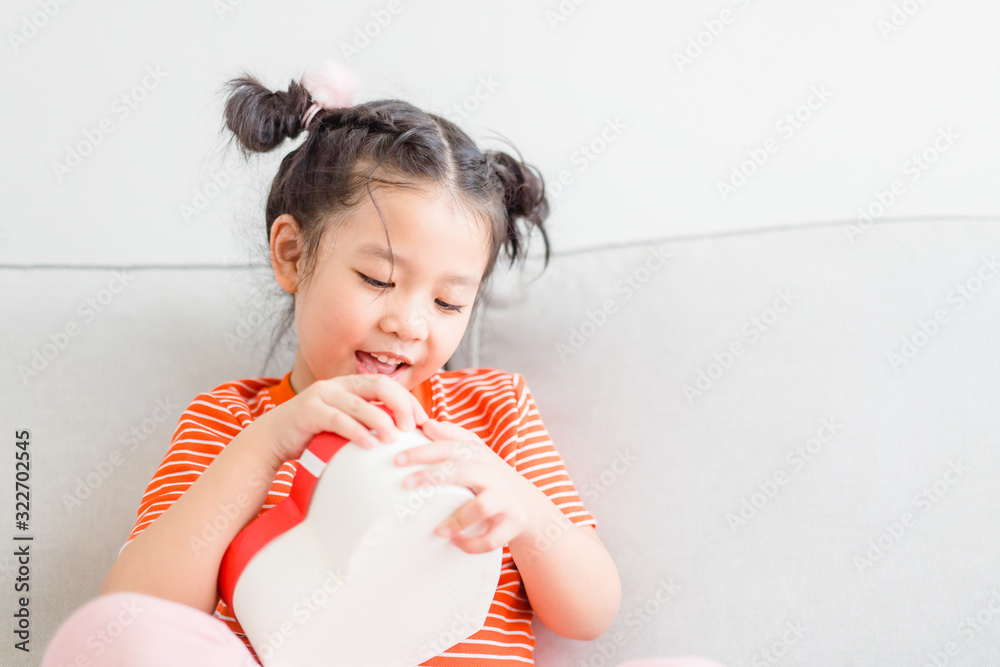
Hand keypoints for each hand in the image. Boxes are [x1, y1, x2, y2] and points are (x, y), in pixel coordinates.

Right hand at [258, 374, 429, 465]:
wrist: (272, 439)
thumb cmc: (313, 434)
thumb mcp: (343, 423)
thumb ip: (366, 421)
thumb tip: (402, 434)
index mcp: (349, 385)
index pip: (386, 384)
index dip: (407, 400)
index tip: (423, 420)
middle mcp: (336, 385)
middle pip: (378, 386)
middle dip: (400, 404)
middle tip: (412, 427)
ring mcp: (321, 395)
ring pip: (359, 403)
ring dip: (381, 420)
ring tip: (395, 438)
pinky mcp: (308, 411)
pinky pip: (338, 420)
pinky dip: (356, 432)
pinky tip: (369, 445)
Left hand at [393, 418, 535, 553]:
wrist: (527, 507)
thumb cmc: (488, 479)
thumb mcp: (476, 455)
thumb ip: (452, 438)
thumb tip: (427, 424)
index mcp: (481, 456)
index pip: (453, 447)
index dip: (425, 451)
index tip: (397, 459)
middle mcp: (494, 475)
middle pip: (464, 470)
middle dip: (434, 476)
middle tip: (406, 484)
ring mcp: (506, 499)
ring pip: (482, 506)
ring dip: (457, 519)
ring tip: (438, 531)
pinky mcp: (513, 523)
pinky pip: (492, 538)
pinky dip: (473, 544)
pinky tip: (456, 543)